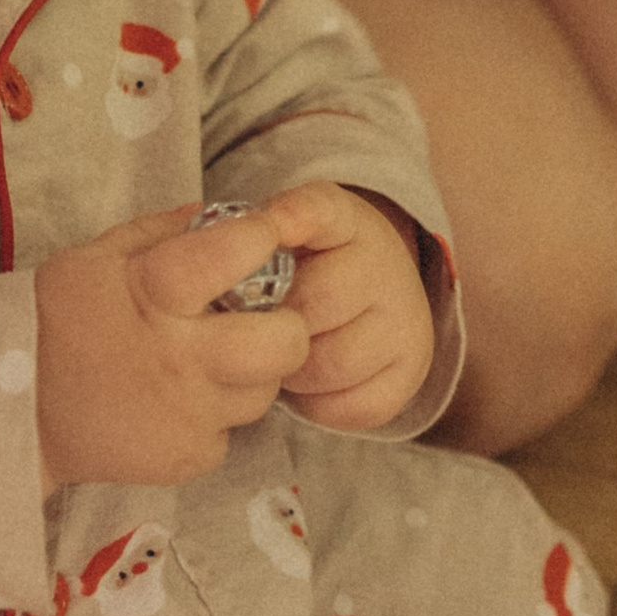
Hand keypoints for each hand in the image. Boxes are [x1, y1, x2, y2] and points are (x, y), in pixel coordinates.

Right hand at [35, 202, 310, 489]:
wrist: (16, 410)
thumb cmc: (57, 321)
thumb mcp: (95, 257)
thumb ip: (161, 231)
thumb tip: (224, 214)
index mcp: (157, 294)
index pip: (238, 254)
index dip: (262, 237)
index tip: (264, 234)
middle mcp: (183, 357)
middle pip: (286, 343)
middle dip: (288, 324)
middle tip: (265, 317)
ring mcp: (189, 415)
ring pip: (266, 390)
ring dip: (252, 371)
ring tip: (213, 358)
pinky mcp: (189, 458)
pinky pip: (232, 430)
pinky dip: (217, 412)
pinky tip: (183, 398)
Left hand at [260, 181, 434, 432]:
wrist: (375, 297)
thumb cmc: (308, 267)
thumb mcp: (286, 234)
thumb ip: (249, 234)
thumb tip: (207, 247)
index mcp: (346, 220)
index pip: (322, 209)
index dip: (294, 216)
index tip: (271, 227)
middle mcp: (386, 265)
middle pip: (315, 301)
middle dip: (275, 322)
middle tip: (256, 326)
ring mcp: (405, 322)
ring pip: (330, 363)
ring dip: (293, 370)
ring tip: (282, 355)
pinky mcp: (410, 375)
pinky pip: (350, 406)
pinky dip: (317, 404)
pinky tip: (309, 383)